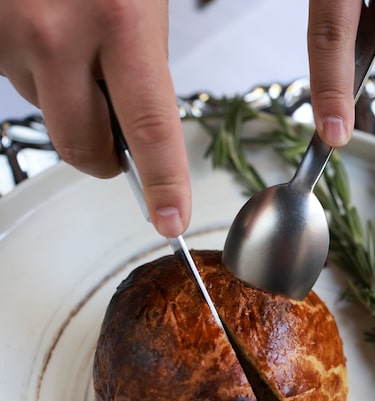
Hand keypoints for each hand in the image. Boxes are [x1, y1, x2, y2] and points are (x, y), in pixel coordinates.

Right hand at [0, 0, 190, 237]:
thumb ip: (142, 54)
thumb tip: (138, 123)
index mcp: (119, 20)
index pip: (150, 127)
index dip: (164, 183)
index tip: (170, 219)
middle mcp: (54, 34)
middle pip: (83, 143)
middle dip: (105, 154)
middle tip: (119, 139)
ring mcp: (5, 35)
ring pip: (44, 108)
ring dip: (64, 95)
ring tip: (73, 37)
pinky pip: (11, 77)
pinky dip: (34, 68)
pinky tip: (41, 26)